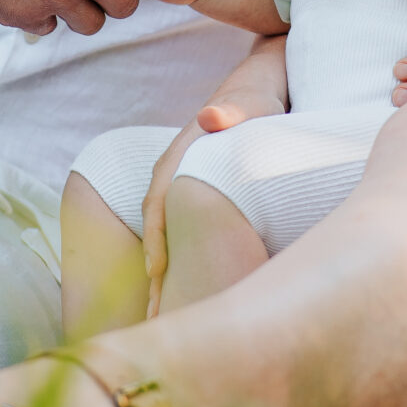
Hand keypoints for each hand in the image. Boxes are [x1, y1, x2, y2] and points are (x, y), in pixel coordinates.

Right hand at [143, 35, 287, 314]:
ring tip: (161, 310)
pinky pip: (173, 230)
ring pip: (161, 231)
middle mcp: (169, 171)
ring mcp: (175, 184)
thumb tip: (210, 115)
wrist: (251, 95)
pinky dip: (173, 259)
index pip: (156, 200)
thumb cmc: (254, 105)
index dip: (156, 238)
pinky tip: (180, 289)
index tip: (157, 272)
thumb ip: (229, 112)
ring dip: (160, 268)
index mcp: (178, 155)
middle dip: (152, 266)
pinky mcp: (187, 196)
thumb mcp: (247, 106)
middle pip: (153, 223)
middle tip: (154, 309)